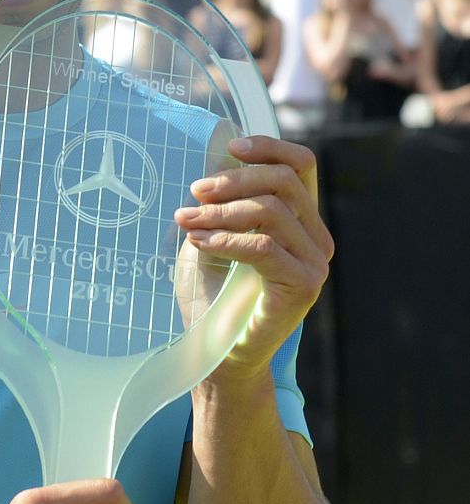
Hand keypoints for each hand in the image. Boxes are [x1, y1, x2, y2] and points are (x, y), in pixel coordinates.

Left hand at [173, 137, 333, 380]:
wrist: (217, 355)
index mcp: (300, 221)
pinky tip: (199, 242)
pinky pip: (264, 246)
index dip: (269, 148)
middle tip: (194, 193)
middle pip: (282, 183)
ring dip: (221, 212)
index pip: (300, 166)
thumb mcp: (214, 238)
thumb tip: (211, 167)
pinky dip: (226, 240)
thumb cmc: (212, 297)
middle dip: (233, 182)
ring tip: (187, 222)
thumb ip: (222, 205)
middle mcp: (316, 239)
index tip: (232, 148)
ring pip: (271, 211)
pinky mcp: (303, 285)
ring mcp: (314, 262)